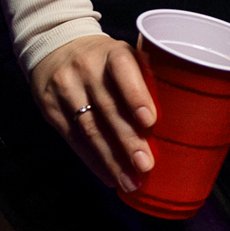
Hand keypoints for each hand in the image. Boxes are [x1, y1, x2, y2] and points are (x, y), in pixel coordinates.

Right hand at [30, 34, 155, 190]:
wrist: (54, 49)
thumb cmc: (104, 59)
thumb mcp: (123, 55)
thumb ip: (144, 77)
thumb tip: (178, 117)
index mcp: (112, 52)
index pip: (123, 70)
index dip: (136, 95)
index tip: (150, 121)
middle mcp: (86, 68)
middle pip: (107, 107)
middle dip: (127, 139)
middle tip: (145, 164)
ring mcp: (66, 89)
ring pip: (89, 129)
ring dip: (111, 160)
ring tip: (130, 181)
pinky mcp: (51, 109)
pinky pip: (74, 140)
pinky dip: (94, 161)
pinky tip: (109, 176)